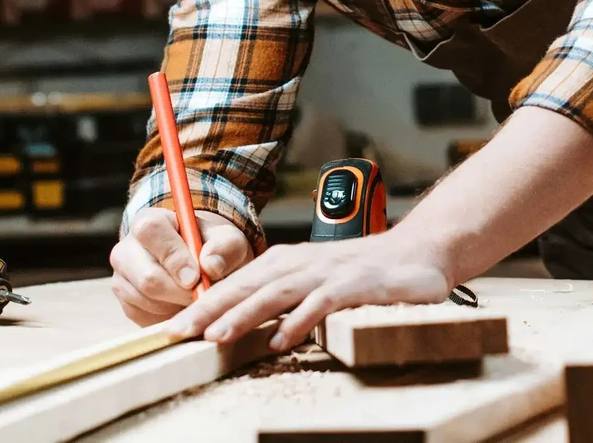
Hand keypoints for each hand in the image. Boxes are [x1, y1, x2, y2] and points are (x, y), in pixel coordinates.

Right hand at [110, 207, 253, 326]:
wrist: (201, 271)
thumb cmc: (212, 250)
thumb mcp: (228, 242)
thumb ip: (225, 247)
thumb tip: (211, 265)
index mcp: (149, 221)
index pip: (151, 231)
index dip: (174, 256)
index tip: (196, 277)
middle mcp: (127, 248)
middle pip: (148, 276)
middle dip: (181, 291)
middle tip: (202, 294)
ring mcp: (122, 278)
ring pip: (147, 300)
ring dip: (177, 304)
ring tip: (195, 297)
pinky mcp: (125, 304)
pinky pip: (145, 317)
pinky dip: (169, 316)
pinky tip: (181, 306)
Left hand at [163, 230, 454, 351]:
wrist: (419, 252)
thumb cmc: (363, 271)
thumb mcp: (316, 279)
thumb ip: (282, 297)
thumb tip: (239, 322)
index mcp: (288, 261)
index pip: (237, 282)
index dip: (203, 304)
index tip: (173, 328)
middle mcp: (302, 263)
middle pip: (248, 285)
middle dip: (210, 309)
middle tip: (178, 333)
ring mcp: (329, 272)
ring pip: (277, 292)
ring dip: (245, 314)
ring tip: (216, 337)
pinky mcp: (357, 284)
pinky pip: (323, 302)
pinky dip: (300, 320)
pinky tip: (282, 340)